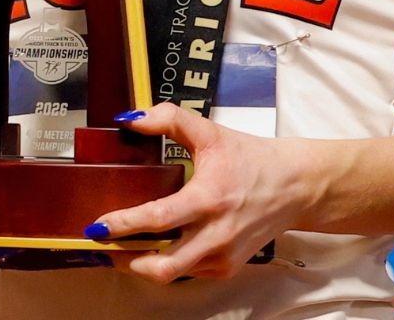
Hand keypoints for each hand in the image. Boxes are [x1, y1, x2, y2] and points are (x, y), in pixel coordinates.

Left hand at [88, 103, 322, 283]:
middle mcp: (216, 235)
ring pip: (172, 274)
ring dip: (141, 264)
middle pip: (162, 265)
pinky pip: (188, 273)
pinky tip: (152, 248)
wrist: (296, 187)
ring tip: (119, 248)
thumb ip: (168, 119)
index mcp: (209, 199)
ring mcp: (223, 256)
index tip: (98, 226)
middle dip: (125, 258)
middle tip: (101, 245)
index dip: (123, 225)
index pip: (158, 220)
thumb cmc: (252, 160)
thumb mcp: (209, 132)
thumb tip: (129, 120)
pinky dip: (166, 264)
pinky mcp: (227, 267)